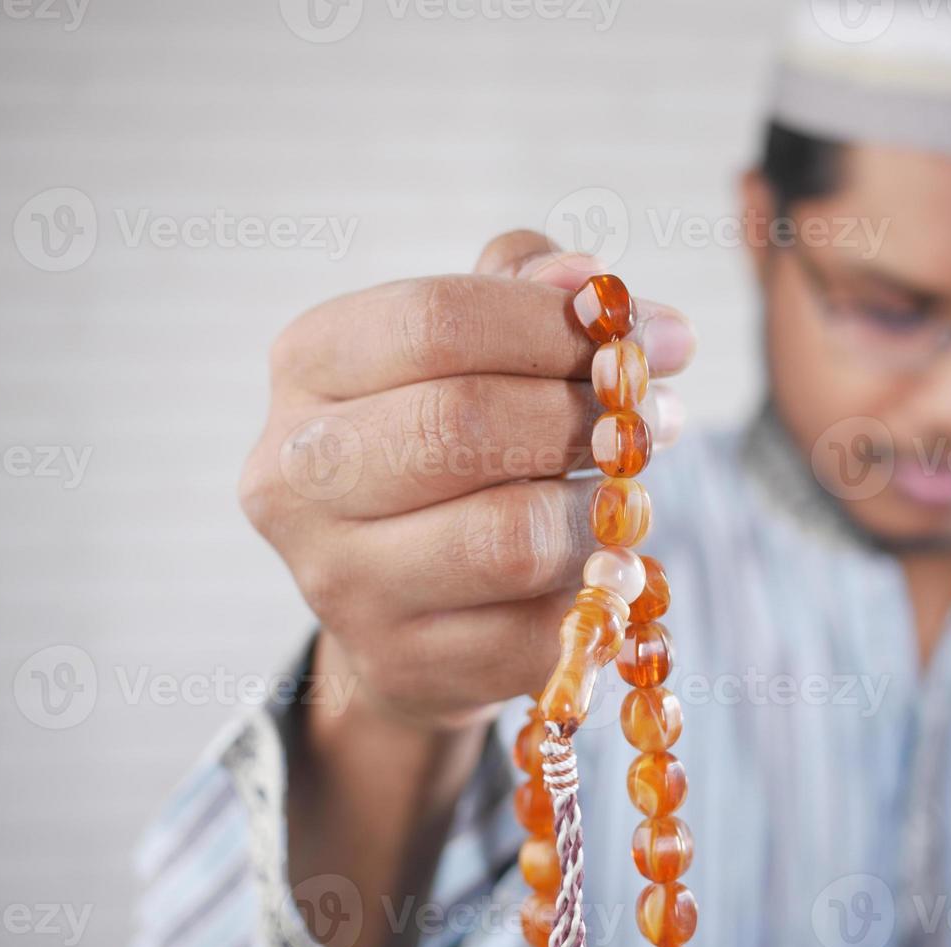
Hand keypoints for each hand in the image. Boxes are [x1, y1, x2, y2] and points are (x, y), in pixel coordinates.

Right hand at [238, 231, 694, 730]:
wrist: (405, 599)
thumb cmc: (448, 441)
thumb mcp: (473, 345)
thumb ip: (525, 290)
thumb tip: (591, 279)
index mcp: (306, 366)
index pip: (436, 320)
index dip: (557, 323)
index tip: (652, 335)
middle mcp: (295, 475)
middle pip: (464, 422)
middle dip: (585, 415)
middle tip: (654, 416)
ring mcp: (339, 582)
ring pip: (510, 536)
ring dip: (603, 512)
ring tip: (633, 493)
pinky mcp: (402, 663)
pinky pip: (539, 630)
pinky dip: (597, 596)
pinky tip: (607, 569)